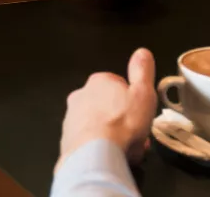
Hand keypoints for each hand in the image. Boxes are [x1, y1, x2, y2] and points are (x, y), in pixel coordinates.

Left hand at [57, 48, 156, 172]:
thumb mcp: (143, 94)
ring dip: (111, 134)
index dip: (133, 102)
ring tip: (125, 149)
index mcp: (99, 81)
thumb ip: (142, 72)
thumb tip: (142, 52)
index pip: (119, 86)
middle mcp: (80, 95)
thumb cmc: (123, 122)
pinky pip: (88, 140)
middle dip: (121, 119)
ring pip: (97, 124)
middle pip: (107, 106)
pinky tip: (109, 156)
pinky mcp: (67, 138)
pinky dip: (98, 147)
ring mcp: (71, 117)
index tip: (141, 115)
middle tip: (136, 135)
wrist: (95, 154)